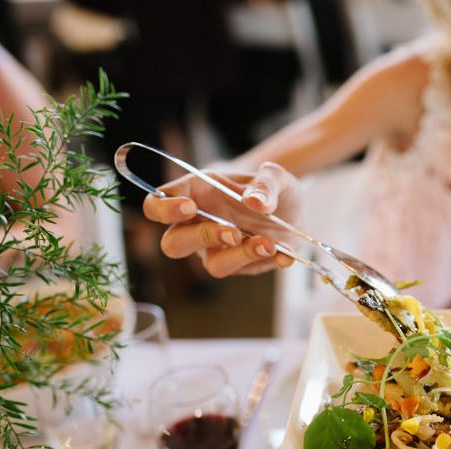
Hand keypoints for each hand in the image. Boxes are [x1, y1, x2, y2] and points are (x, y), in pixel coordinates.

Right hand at [143, 162, 297, 276]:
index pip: (156, 205)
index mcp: (194, 194)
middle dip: (201, 239)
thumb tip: (255, 202)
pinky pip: (247, 270)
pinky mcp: (239, 265)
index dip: (164, 208)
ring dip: (240, 256)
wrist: (294, 209)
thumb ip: (266, 184)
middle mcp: (198, 226)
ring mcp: (216, 250)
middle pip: (174, 244)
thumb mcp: (276, 176)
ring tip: (268, 243)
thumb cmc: (271, 188)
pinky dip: (269, 261)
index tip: (189, 206)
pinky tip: (285, 253)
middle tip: (232, 233)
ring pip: (213, 265)